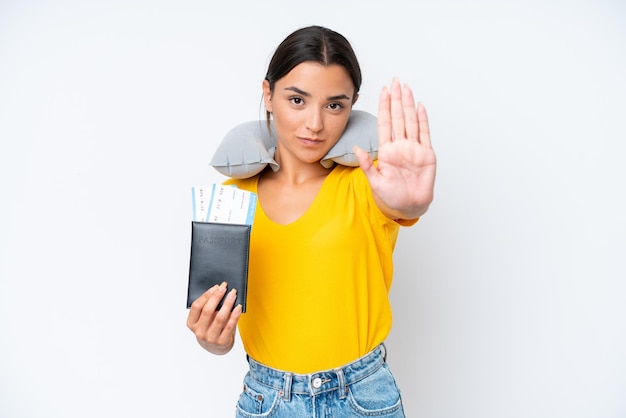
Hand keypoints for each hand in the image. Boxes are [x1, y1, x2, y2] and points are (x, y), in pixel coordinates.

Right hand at [186, 282, 241, 354]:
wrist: (216, 347)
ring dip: (227, 303)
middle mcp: (199, 331)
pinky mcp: (222, 341)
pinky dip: (235, 315)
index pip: (196, 306)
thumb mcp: (203, 319)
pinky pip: (230, 326)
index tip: (215, 287)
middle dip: (217, 297)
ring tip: (233, 294)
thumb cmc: (210, 328)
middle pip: (208, 310)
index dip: (206, 295)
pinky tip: (238, 307)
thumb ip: (207, 307)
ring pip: (220, 317)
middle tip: (225, 287)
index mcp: (192, 323)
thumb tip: (219, 291)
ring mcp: (210, 338)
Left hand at [354, 78, 435, 219]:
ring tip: (406, 88)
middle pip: (398, 118)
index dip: (384, 107)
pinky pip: (425, 134)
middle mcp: (400, 146)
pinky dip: (423, 120)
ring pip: (411, 121)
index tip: (383, 92)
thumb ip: (366, 165)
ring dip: (409, 105)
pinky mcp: (426, 155)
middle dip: (396, 99)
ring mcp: (414, 149)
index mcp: (386, 151)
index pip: (385, 123)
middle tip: (395, 82)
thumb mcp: (375, 181)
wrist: (407, 207)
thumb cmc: (390, 197)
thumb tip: (356, 149)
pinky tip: (420, 107)